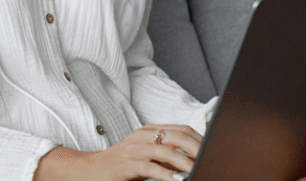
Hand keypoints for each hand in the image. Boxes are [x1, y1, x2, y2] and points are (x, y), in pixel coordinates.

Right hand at [34, 124, 202, 180]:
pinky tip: (177, 180)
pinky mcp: (127, 164)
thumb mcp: (149, 156)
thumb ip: (168, 155)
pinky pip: (150, 167)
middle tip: (210, 159)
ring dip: (184, 161)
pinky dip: (165, 174)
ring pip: (166, 149)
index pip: (182, 129)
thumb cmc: (124, 165)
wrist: (92, 170)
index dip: (199, 139)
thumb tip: (193, 160)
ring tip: (197, 170)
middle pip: (177, 136)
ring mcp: (134, 149)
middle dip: (197, 148)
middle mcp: (143, 136)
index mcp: (150, 130)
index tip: (213, 149)